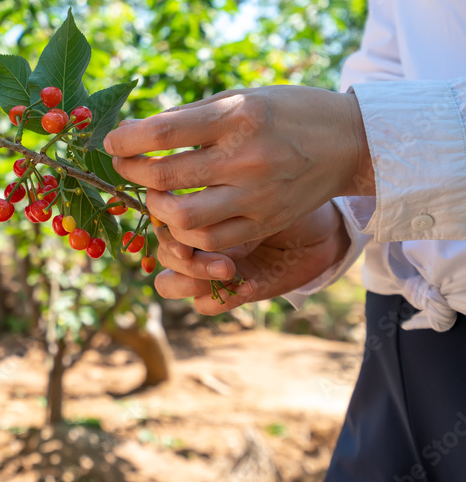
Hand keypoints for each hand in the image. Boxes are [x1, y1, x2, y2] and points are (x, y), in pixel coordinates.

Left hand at [103, 86, 372, 251]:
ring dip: (157, 209)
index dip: (126, 141)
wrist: (350, 141)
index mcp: (237, 116)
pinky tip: (181, 216)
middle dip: (132, 173)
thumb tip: (133, 131)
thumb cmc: (285, 111)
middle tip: (126, 165)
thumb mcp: (239, 98)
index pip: (162, 133)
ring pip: (184, 219)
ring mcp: (257, 195)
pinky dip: (186, 233)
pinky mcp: (265, 223)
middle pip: (165, 177)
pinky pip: (212, 241)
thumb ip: (187, 116)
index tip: (112, 143)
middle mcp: (247, 157)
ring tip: (155, 194)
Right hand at [153, 201, 348, 313]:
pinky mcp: (229, 293)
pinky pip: (204, 306)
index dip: (166, 229)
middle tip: (219, 255)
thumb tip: (189, 176)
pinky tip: (251, 284)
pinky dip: (222, 300)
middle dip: (183, 259)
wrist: (322, 226)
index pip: (159, 225)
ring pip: (170, 285)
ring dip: (194, 280)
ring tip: (229, 270)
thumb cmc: (286, 193)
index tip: (187, 223)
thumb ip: (217, 185)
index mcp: (194, 213)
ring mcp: (209, 269)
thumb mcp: (252, 185)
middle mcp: (196, 242)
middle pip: (161, 258)